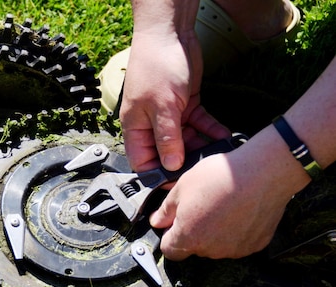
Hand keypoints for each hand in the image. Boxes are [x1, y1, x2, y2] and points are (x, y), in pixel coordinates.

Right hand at [119, 31, 229, 172]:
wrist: (170, 33)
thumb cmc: (156, 66)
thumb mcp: (163, 106)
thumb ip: (168, 138)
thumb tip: (170, 165)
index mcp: (136, 127)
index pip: (143, 162)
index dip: (158, 174)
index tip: (177, 181)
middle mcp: (151, 124)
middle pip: (167, 153)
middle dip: (185, 160)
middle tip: (203, 166)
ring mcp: (169, 115)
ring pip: (186, 140)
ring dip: (201, 146)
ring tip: (217, 151)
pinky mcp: (185, 105)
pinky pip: (198, 124)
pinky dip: (210, 130)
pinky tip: (223, 135)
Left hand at [148, 150, 295, 259]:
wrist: (264, 172)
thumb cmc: (221, 176)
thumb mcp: (182, 187)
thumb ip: (166, 211)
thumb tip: (157, 222)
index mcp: (189, 237)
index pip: (170, 251)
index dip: (169, 237)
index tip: (173, 223)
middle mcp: (212, 250)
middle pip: (194, 247)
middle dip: (192, 231)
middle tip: (200, 206)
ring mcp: (235, 249)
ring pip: (216, 245)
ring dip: (214, 232)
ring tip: (221, 205)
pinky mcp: (255, 245)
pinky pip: (238, 242)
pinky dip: (235, 231)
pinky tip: (239, 210)